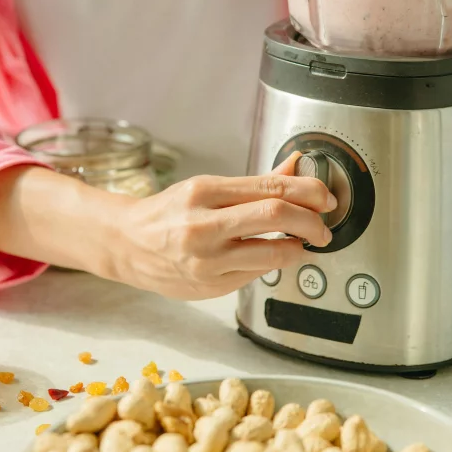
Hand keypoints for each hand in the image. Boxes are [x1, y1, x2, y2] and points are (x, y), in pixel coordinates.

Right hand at [103, 155, 335, 299]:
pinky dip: (273, 263)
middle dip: (312, 221)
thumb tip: (295, 166)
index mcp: (203, 192)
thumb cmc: (168, 213)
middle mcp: (203, 226)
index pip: (269, 187)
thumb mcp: (206, 188)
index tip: (324, 197)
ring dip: (299, 248)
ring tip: (302, 242)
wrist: (127, 246)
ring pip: (272, 253)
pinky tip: (272, 255)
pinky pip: (256, 273)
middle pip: (276, 216)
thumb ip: (255, 183)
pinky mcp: (210, 286)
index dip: (308, 191)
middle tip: (322, 226)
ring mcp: (206, 260)